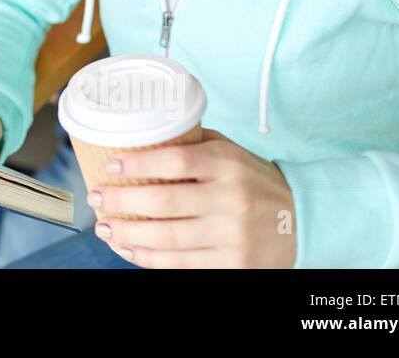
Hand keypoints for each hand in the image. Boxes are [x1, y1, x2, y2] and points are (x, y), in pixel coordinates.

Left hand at [87, 128, 297, 267]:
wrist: (302, 219)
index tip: (110, 164)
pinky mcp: (234, 264)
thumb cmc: (252, 180)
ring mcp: (233, 235)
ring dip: (128, 234)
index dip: (138, 164)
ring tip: (104, 227)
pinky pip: (182, 263)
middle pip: (164, 202)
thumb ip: (191, 144)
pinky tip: (129, 250)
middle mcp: (231, 199)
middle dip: (121, 201)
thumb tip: (140, 135)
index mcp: (228, 164)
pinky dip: (149, 259)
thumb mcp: (230, 152)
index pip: (176, 161)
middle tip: (96, 197)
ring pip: (168, 238)